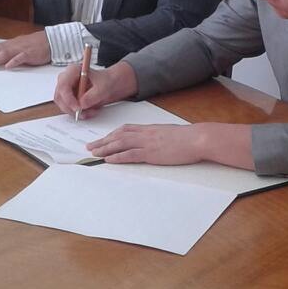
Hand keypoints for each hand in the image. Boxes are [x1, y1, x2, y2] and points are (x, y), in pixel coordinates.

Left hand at [0, 30, 50, 69]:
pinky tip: (8, 66)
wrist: (50, 41)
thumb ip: (6, 54)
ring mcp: (20, 49)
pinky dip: (14, 61)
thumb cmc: (34, 45)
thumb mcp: (17, 49)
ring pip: (4, 54)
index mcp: (8, 45)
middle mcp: (12, 46)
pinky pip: (21, 57)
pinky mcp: (30, 54)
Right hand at [54, 60, 138, 117]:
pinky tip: (90, 111)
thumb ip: (93, 95)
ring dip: (76, 112)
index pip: (63, 85)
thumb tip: (82, 104)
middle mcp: (66, 79)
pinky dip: (78, 113)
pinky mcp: (68, 98)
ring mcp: (66, 89)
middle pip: (60, 97)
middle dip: (72, 108)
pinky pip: (68, 109)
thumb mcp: (103, 87)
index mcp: (73, 70)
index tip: (78, 108)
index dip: (68, 98)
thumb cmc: (105, 81)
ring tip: (91, 111)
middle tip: (84, 113)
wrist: (109, 84)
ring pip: (63, 105)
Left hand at [87, 123, 207, 165]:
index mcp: (150, 129)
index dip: (112, 134)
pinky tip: (109, 159)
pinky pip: (130, 154)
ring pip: (120, 144)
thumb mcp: (170, 133)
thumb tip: (154, 140)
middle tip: (91, 146)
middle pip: (118, 136)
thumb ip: (159, 136)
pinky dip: (117, 157)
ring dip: (105, 148)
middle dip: (103, 141)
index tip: (103, 138)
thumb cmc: (188, 137)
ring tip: (94, 153)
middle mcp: (145, 134)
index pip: (126, 129)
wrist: (197, 138)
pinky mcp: (151, 153)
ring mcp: (147, 143)